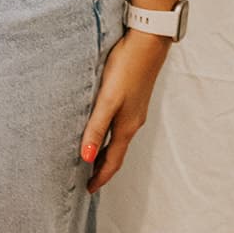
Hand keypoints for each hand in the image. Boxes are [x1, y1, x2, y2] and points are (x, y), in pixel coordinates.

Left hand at [79, 29, 172, 193]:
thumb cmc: (126, 69)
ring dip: (105, 151)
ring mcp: (135, 110)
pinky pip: (121, 125)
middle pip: (116, 152)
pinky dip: (110, 134)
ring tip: (90, 157)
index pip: (112, 161)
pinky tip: (102, 126)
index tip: (89, 189)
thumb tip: (85, 157)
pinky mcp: (134, 97)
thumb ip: (96, 128)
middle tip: (87, 178)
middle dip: (102, 167)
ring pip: (119, 138)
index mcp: (126, 127)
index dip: (100, 176)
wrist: (148, 43)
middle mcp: (133, 122)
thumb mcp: (107, 99)